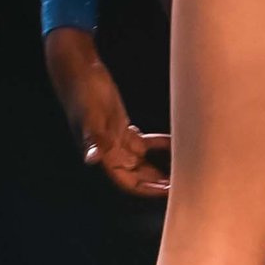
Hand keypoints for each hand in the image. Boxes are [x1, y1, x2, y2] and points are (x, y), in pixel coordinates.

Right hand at [43, 29, 168, 199]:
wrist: (79, 73)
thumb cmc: (82, 95)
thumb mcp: (90, 117)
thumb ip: (93, 139)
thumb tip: (92, 159)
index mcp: (103, 155)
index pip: (129, 182)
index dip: (148, 188)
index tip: (169, 190)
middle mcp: (110, 152)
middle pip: (138, 176)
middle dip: (158, 181)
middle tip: (185, 183)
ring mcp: (116, 139)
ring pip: (142, 161)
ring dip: (160, 166)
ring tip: (185, 168)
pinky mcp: (121, 126)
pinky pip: (144, 142)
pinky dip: (159, 144)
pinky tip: (177, 141)